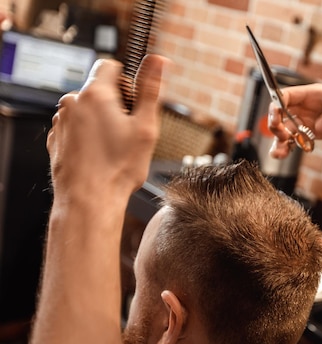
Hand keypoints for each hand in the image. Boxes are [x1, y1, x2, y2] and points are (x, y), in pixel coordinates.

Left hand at [47, 54, 166, 203]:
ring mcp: (61, 121)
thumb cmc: (118, 168)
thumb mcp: (145, 126)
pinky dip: (87, 136)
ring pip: (86, 110)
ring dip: (100, 121)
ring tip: (113, 147)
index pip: (109, 66)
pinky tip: (99, 155)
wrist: (89, 200)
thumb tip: (159, 60)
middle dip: (115, 104)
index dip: (126, 81)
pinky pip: (75, 128)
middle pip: (99, 90)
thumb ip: (150, 88)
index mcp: (95, 94)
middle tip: (128, 131)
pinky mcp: (55, 139)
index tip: (134, 102)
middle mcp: (72, 103)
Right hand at [268, 83, 321, 157]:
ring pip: (286, 129)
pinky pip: (295, 140)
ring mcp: (308, 121)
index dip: (277, 105)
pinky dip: (287, 147)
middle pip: (282, 113)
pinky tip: (283, 154)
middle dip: (277, 125)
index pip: (287, 95)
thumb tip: (318, 126)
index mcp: (314, 95)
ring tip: (278, 153)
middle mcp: (307, 107)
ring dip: (279, 141)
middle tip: (283, 137)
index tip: (276, 117)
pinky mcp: (312, 134)